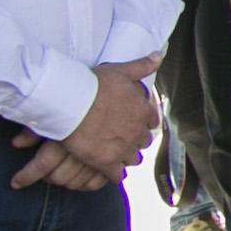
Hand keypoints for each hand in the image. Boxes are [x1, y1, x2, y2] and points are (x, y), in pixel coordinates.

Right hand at [15, 63, 156, 190]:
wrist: (71, 103)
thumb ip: (142, 66)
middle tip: (124, 138)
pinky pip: (117, 175)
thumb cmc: (94, 84)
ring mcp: (122, 148)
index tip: (135, 122)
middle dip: (136, 140)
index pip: (151, 121)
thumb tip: (158, 56)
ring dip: (127, 156)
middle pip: (143, 141)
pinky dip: (115, 174)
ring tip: (118, 154)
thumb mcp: (120, 71)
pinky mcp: (106, 162)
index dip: (143, 122)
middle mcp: (137, 132)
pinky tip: (110, 170)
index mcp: (143, 111)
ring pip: (133, 158)